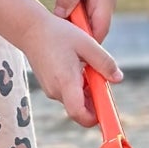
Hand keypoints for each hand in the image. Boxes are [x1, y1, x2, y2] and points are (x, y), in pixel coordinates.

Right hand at [0, 0, 122, 128]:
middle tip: (102, 81)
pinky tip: (77, 67)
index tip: (107, 111)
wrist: (30, 29)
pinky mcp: (48, 86)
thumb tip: (118, 79)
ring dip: (87, 91)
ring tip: (87, 67)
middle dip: (95, 101)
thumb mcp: (87, 44)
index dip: (95, 118)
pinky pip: (67, 93)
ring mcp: (50, 90)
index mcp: (66, 82)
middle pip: (80, 109)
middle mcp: (56, 90)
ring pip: (74, 101)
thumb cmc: (58, 34)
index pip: (79, 114)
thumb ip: (104, 63)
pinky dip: (77, 87)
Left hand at [55, 0, 117, 41]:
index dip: (87, 45)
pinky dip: (67, 16)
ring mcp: (97, 1)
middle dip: (76, 38)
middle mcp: (104, 4)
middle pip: (91, 30)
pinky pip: (78, 13)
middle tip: (57, 46)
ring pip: (83, 22)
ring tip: (54, 34)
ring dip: (69, 26)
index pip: (100, 31)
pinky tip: (55, 19)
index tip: (70, 53)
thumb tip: (61, 15)